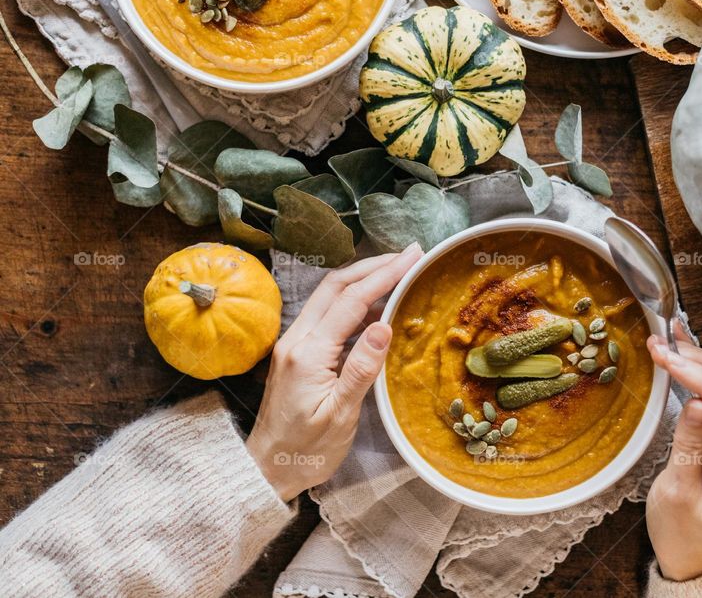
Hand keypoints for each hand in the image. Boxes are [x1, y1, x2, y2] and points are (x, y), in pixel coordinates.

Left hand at [246, 243, 422, 501]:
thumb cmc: (306, 450)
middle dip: (373, 265)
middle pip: (335, 286)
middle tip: (409, 254)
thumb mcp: (339, 415)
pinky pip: (327, 315)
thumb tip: (383, 325)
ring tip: (398, 271)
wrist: (267, 469)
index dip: (384, 275)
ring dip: (363, 279)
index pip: (351, 301)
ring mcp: (295, 344)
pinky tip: (377, 305)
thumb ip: (360, 369)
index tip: (413, 258)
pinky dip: (355, 301)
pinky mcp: (298, 353)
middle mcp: (297, 339)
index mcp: (308, 353)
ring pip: (329, 297)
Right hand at [644, 326, 701, 580]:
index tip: (670, 361)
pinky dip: (697, 370)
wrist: (689, 557)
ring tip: (665, 338)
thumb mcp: (678, 494)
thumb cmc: (683, 534)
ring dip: (698, 360)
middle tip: (661, 344)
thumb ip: (690, 447)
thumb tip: (696, 402)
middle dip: (699, 363)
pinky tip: (680, 349)